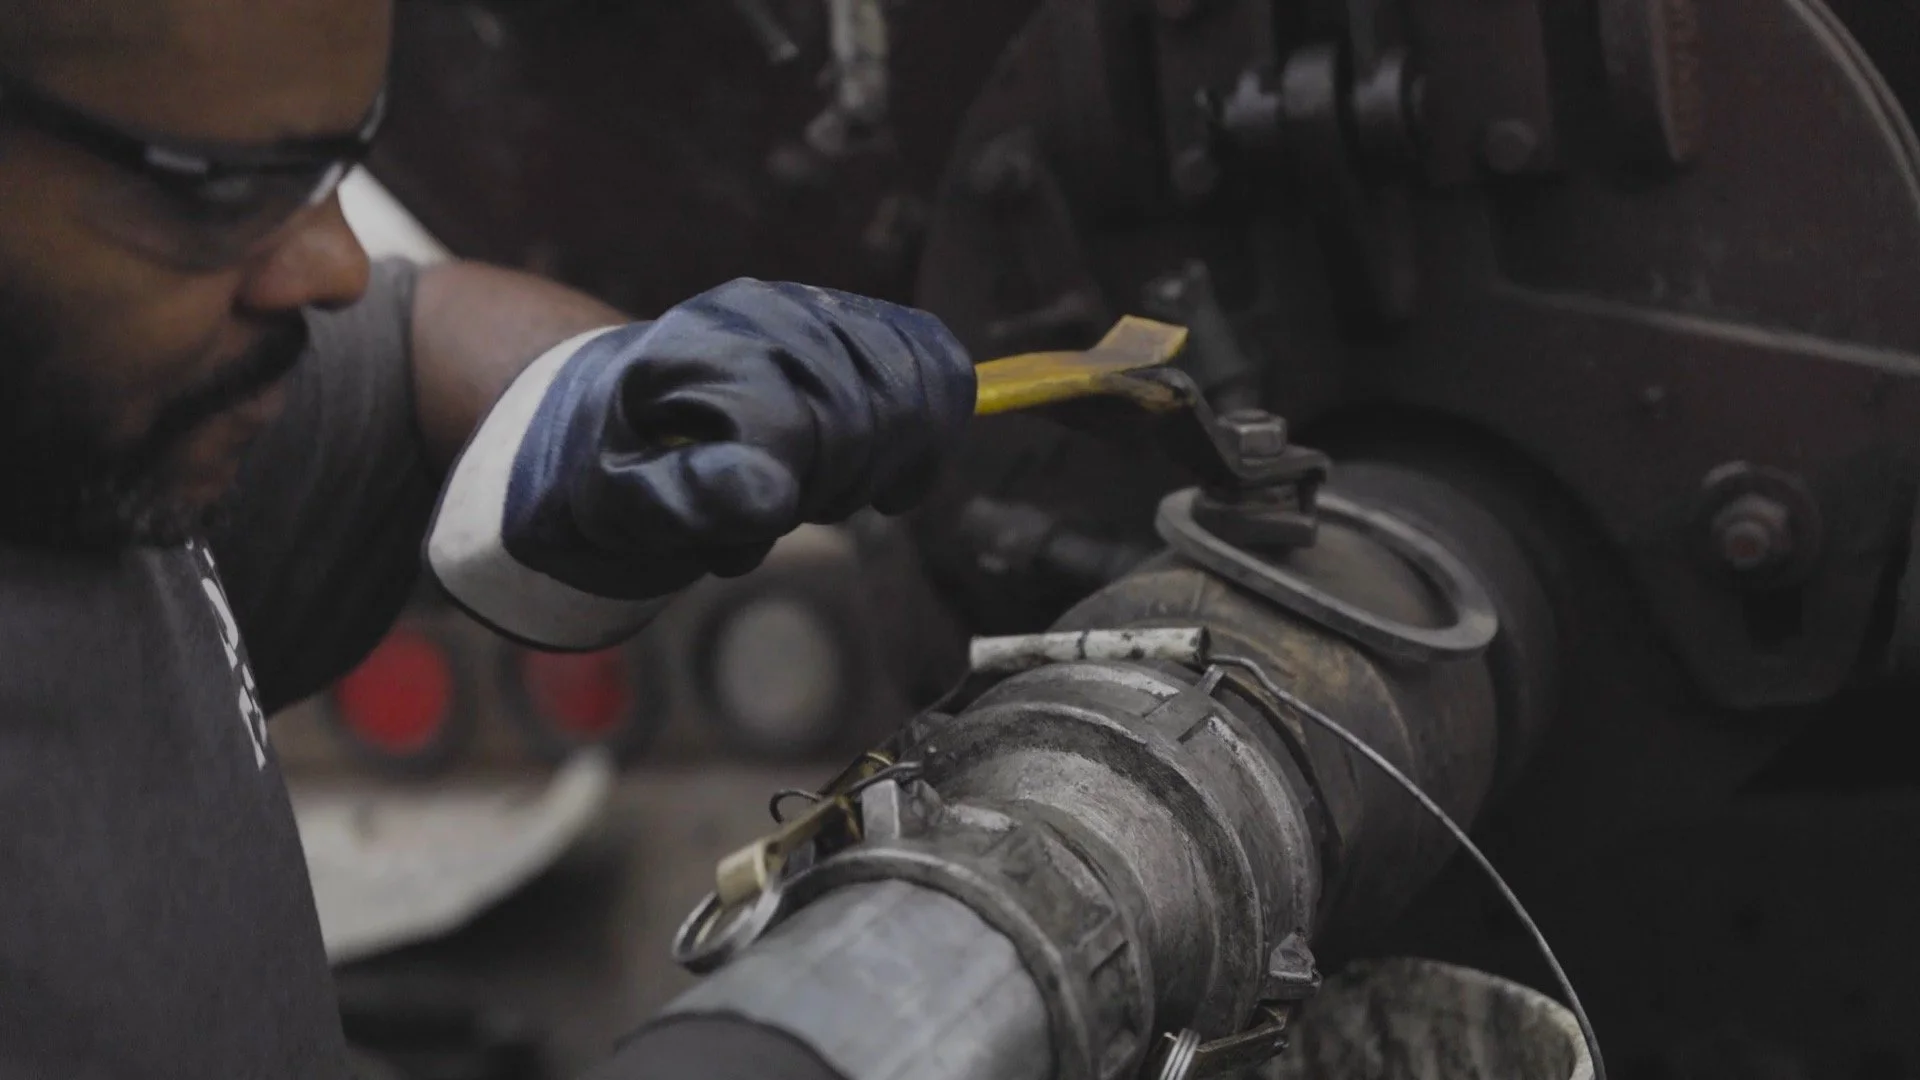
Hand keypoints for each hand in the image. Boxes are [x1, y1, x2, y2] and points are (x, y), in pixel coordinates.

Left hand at [426, 278, 975, 648]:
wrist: (620, 409)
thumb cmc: (622, 466)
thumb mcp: (612, 502)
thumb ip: (679, 503)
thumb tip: (767, 497)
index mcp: (692, 353)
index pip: (787, 431)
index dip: (784, 498)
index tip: (755, 527)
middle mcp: (761, 312)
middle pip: (858, 419)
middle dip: (833, 492)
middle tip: (786, 511)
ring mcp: (814, 308)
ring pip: (909, 394)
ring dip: (882, 466)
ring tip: (823, 486)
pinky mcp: (858, 317)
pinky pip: (934, 362)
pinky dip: (927, 428)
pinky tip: (889, 465)